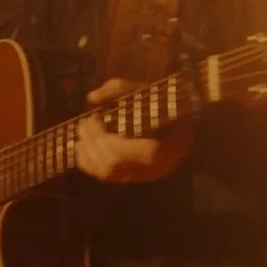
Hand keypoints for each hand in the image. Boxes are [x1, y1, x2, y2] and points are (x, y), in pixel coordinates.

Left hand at [74, 79, 190, 182]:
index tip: (92, 117)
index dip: (100, 137)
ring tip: (81, 136)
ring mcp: (143, 176)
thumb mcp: (144, 90)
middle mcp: (151, 170)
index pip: (120, 153)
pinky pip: (108, 177)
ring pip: (107, 174)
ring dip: (87, 155)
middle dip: (92, 144)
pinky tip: (82, 150)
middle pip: (111, 165)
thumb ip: (117, 88)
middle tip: (82, 125)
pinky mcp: (136, 178)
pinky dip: (90, 164)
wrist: (186, 122)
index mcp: (158, 150)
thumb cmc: (164, 105)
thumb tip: (91, 98)